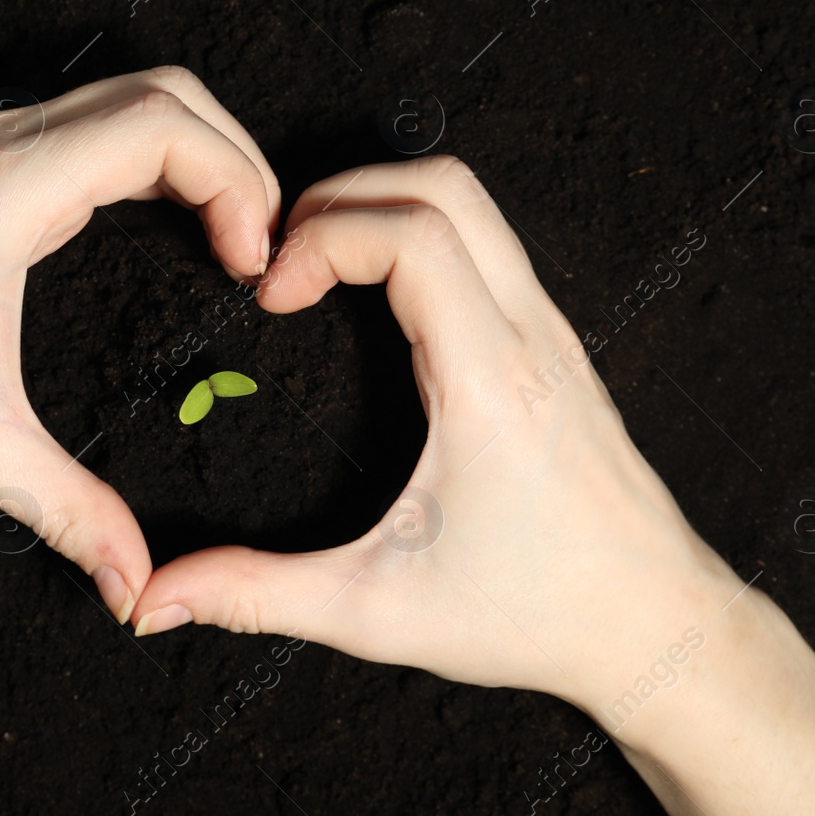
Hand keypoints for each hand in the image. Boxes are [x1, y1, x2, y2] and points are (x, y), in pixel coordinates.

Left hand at [0, 67, 279, 621]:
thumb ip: (67, 512)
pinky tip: (151, 222)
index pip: (167, 127)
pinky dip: (144, 154)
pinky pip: (84, 123)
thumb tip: (134, 585)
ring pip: (122, 97)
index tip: (253, 262)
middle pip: (162, 91)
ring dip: (190, 150)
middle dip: (235, 155)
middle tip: (261, 241)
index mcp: (12, 186)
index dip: (238, 182)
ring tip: (224, 231)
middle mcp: (3, 143)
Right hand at [130, 156, 739, 709]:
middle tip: (284, 255)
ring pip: (475, 206)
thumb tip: (159, 596)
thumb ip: (257, 597)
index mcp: (490, 383)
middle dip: (344, 194)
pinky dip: (421, 235)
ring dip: (385, 205)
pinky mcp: (555, 347)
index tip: (274, 294)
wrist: (655, 629)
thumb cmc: (536, 616)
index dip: (322, 237)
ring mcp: (551, 335)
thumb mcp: (377, 611)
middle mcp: (530, 339)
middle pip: (445, 187)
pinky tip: (377, 298)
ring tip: (318, 264)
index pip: (412, 234)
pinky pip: (490, 246)